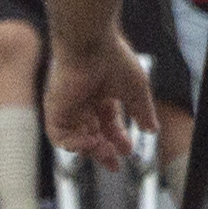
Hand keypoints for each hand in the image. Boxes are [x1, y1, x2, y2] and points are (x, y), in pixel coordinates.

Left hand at [45, 32, 145, 166]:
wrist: (89, 44)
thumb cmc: (113, 59)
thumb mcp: (136, 90)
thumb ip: (143, 111)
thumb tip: (152, 130)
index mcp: (102, 95)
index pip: (108, 124)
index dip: (117, 140)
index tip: (128, 152)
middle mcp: (84, 101)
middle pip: (92, 134)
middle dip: (103, 151)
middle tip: (114, 164)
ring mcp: (68, 105)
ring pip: (75, 138)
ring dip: (90, 149)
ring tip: (104, 150)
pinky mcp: (55, 108)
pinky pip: (59, 135)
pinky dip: (73, 144)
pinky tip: (90, 142)